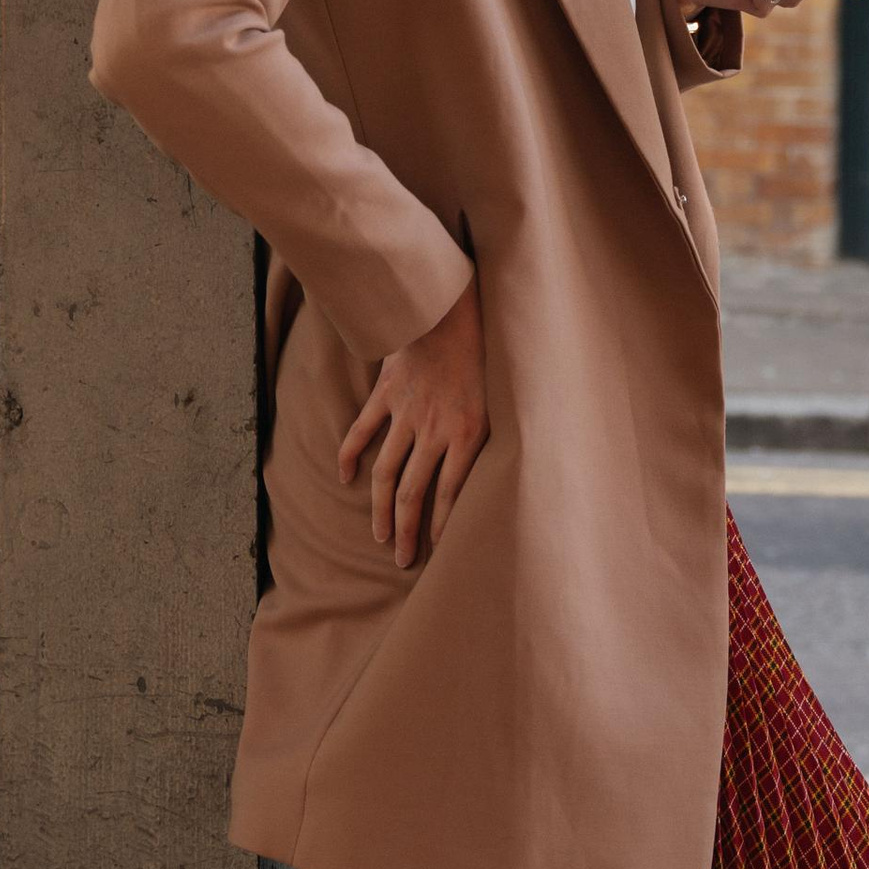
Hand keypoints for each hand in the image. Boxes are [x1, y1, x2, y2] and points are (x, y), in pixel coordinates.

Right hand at [338, 280, 488, 569]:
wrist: (452, 307)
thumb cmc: (488, 352)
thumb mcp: (507, 398)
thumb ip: (501, 434)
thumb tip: (521, 468)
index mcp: (468, 434)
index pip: (449, 495)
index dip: (439, 527)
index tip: (435, 552)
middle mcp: (434, 430)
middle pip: (412, 494)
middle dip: (406, 532)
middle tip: (402, 560)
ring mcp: (406, 415)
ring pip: (386, 473)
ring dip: (381, 509)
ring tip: (380, 536)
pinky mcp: (386, 396)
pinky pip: (362, 433)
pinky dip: (351, 456)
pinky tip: (348, 479)